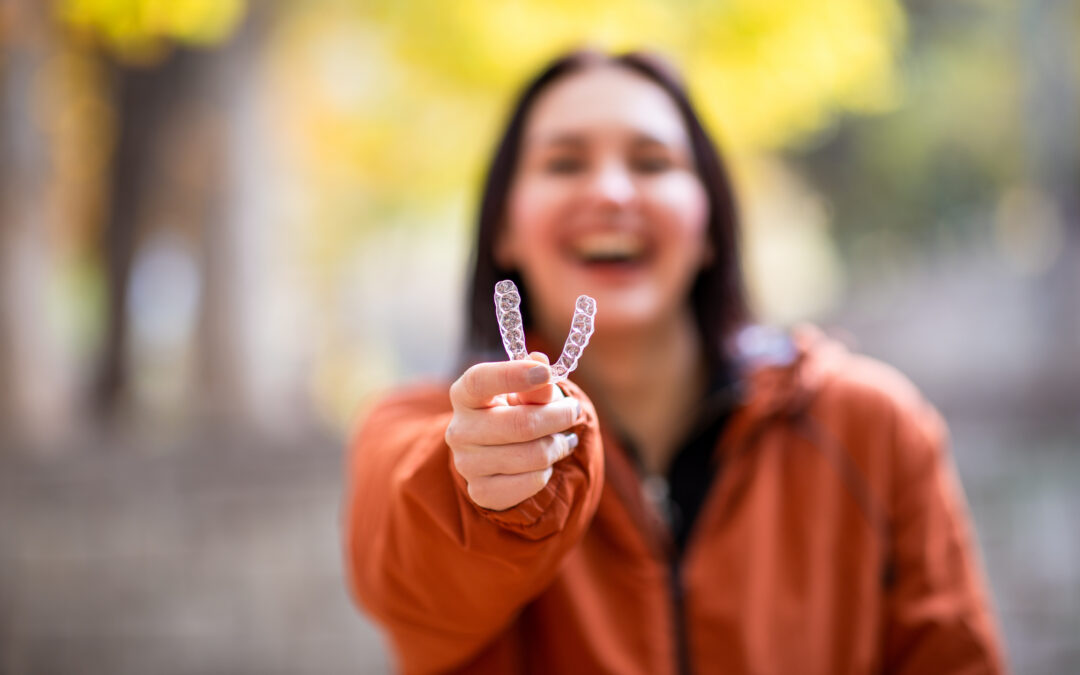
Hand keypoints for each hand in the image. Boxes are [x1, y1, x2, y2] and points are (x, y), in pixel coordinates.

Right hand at [446, 352, 581, 510]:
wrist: (500, 454)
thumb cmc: (515, 412)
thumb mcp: (527, 393)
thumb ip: (536, 383)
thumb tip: (541, 365)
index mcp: (464, 394)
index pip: (480, 380)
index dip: (513, 375)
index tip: (545, 373)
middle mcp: (459, 429)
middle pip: (520, 424)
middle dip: (558, 416)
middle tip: (573, 411)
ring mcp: (467, 464)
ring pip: (533, 455)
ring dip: (558, 445)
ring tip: (561, 439)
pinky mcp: (481, 491)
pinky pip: (532, 481)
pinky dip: (547, 471)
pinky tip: (545, 463)